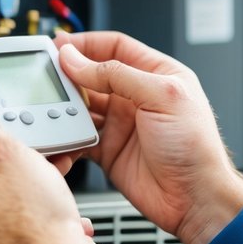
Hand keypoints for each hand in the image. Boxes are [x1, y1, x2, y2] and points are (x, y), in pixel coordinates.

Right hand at [55, 31, 242, 243]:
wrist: (195, 199)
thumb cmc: (195, 148)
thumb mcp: (161, 97)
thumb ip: (118, 75)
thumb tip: (78, 60)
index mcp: (156, 75)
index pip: (115, 47)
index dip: (86, 44)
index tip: (60, 45)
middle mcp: (137, 97)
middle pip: (93, 76)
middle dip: (69, 75)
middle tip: (46, 76)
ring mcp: (122, 124)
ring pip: (83, 106)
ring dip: (66, 106)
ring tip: (51, 106)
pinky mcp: (109, 151)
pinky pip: (80, 137)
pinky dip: (67, 136)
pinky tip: (62, 135)